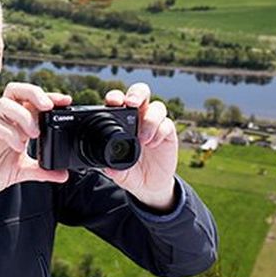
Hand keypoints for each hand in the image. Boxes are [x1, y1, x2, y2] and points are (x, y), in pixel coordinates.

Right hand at [0, 83, 70, 210]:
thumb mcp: (21, 171)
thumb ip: (41, 170)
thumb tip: (63, 174)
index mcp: (15, 124)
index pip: (31, 101)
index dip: (48, 97)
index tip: (65, 101)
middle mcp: (4, 121)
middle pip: (16, 90)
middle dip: (34, 93)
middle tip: (48, 107)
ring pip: (5, 103)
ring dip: (23, 115)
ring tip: (33, 134)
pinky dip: (10, 133)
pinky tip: (18, 147)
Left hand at [103, 83, 178, 210]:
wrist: (150, 184)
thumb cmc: (130, 171)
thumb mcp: (118, 171)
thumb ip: (112, 168)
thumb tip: (107, 168)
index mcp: (120, 120)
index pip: (118, 101)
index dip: (115, 97)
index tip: (113, 101)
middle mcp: (138, 117)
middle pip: (140, 93)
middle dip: (136, 94)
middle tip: (132, 103)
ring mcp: (154, 123)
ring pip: (157, 107)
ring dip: (150, 119)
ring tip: (143, 139)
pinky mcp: (168, 132)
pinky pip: (167, 124)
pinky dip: (160, 131)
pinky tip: (152, 144)